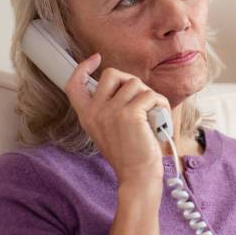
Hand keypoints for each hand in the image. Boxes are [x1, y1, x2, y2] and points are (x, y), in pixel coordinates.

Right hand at [64, 53, 170, 186]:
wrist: (137, 176)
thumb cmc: (130, 154)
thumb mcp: (109, 129)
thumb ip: (109, 108)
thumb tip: (126, 86)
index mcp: (87, 116)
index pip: (73, 85)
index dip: (82, 68)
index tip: (94, 58)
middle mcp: (95, 112)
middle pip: (112, 74)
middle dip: (131, 82)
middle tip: (141, 100)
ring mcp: (111, 112)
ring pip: (136, 84)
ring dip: (150, 96)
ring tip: (154, 113)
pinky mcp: (130, 114)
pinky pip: (151, 95)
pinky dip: (161, 104)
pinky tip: (161, 118)